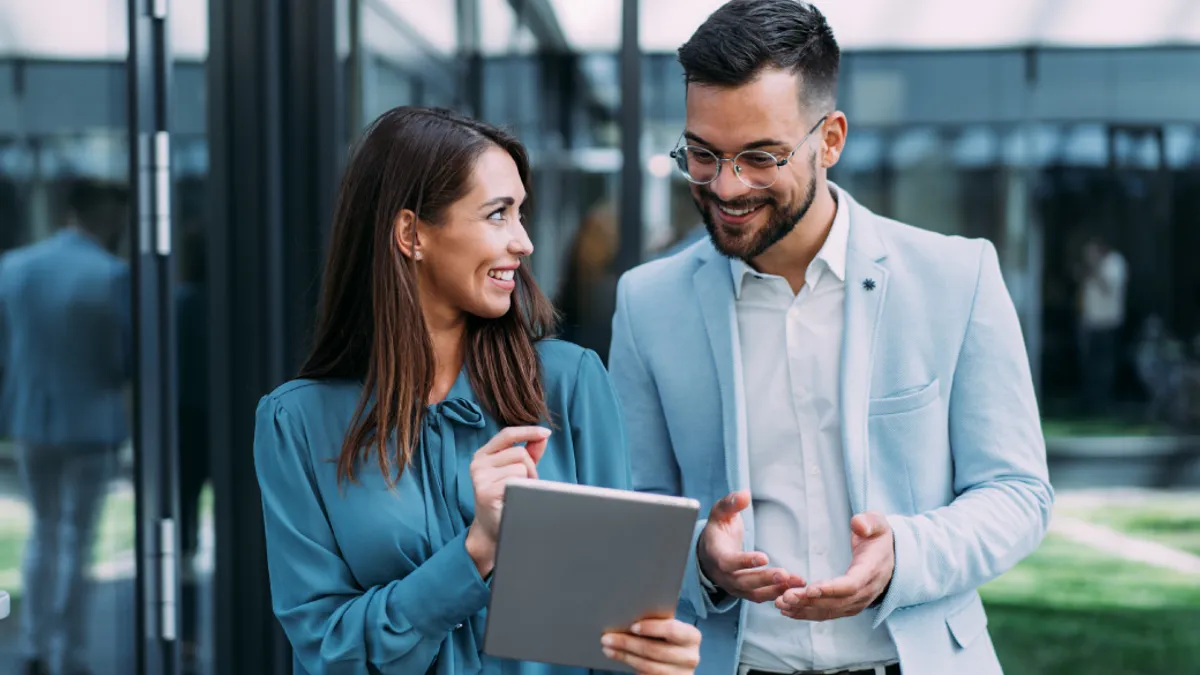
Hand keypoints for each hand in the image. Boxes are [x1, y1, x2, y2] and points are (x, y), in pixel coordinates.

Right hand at [464, 426, 549, 572]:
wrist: (492, 528)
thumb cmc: (505, 497)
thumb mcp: (517, 471)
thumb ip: (529, 452)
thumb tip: (542, 436)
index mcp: (483, 455)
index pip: (507, 434)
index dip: (528, 431)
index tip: (546, 432)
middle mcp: (478, 463)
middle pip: (520, 453)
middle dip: (530, 469)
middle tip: (525, 485)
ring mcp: (480, 477)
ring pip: (520, 467)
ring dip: (527, 481)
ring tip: (519, 493)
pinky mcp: (485, 492)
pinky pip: (516, 481)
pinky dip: (522, 489)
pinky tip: (514, 499)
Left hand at [601, 618, 700, 674]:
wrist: (677, 663)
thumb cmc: (667, 639)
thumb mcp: (667, 630)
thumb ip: (656, 623)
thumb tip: (626, 614)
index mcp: (692, 636)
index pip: (672, 630)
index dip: (652, 628)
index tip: (632, 626)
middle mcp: (691, 657)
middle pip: (655, 650)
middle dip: (628, 643)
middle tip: (607, 637)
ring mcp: (682, 674)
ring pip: (648, 665)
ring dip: (625, 656)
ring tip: (608, 648)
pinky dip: (630, 665)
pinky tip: (618, 656)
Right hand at [697, 491, 804, 602]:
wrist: (709, 551)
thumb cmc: (717, 528)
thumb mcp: (720, 512)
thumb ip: (731, 503)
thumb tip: (744, 494)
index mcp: (715, 554)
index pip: (728, 562)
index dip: (744, 561)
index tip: (764, 557)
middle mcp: (722, 575)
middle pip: (743, 582)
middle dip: (764, 579)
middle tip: (785, 574)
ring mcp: (733, 586)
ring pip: (754, 593)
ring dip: (775, 589)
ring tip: (797, 582)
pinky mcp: (744, 592)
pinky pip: (760, 596)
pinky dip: (777, 593)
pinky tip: (794, 587)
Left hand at [775, 512, 893, 620]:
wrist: (890, 557)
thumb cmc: (878, 537)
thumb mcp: (878, 523)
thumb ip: (869, 522)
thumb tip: (857, 524)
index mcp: (871, 571)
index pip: (851, 585)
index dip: (831, 589)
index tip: (809, 588)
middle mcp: (865, 592)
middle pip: (836, 602)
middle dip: (809, 601)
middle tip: (785, 597)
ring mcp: (857, 602)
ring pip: (830, 611)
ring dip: (804, 610)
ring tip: (780, 604)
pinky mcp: (849, 606)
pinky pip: (828, 613)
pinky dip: (808, 614)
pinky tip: (788, 611)